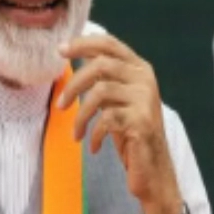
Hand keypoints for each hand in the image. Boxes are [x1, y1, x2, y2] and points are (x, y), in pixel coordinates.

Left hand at [56, 35, 182, 213]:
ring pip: (100, 92)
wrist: (153, 168)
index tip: (59, 50)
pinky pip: (106, 119)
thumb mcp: (118, 100)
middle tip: (60, 105)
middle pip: (101, 65)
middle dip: (74, 85)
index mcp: (140, 69)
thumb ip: (104, 79)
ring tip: (75, 132)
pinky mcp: (141, 121)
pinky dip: (94, 134)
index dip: (82, 44)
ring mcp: (145, 100)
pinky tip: (92, 146)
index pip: (109, 44)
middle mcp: (145, 80)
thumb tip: (75, 55)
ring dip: (80, 115)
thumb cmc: (130, 133)